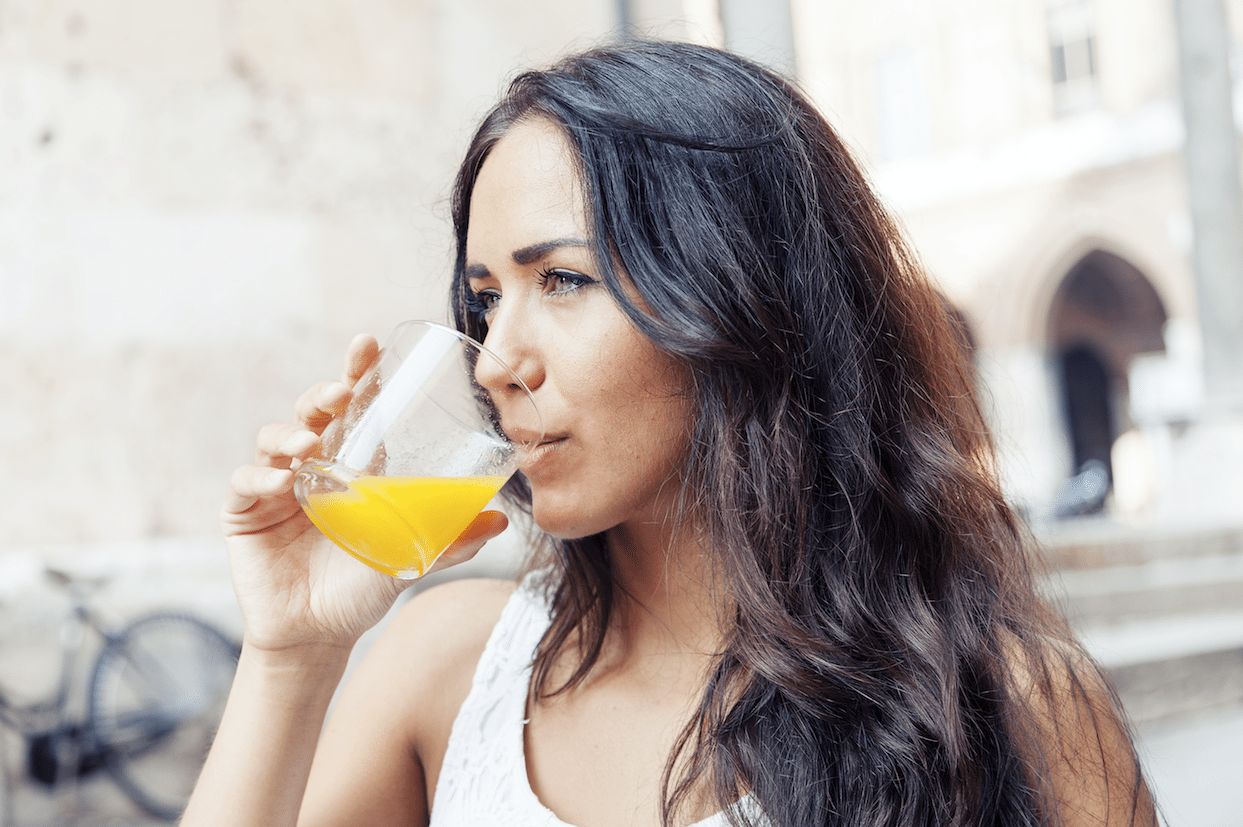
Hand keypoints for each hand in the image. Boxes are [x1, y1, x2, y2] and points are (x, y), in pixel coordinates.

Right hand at [220, 334, 508, 653]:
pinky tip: (280, 484)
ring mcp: (276, 487)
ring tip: (309, 445)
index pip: (354, 409)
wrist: (319, 636)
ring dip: (290, 434)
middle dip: (323, 394)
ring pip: (275, 439)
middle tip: (341, 391)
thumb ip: (451, 542)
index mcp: (353, 466)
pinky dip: (260, 478)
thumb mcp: (411, 561)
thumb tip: (500, 521)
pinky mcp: (244, 513)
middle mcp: (313, 466)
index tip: (369, 344)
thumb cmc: (363, 590)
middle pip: (312, 412)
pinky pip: (245, 483)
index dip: (357, 374)